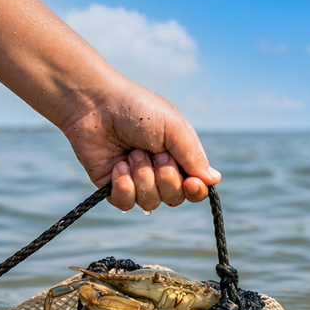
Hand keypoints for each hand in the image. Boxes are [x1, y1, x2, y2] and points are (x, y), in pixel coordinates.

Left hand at [62, 80, 220, 210]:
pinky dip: (124, 187)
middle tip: (153, 153)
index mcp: (178, 155)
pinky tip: (118, 167)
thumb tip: (214, 180)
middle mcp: (159, 171)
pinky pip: (125, 204)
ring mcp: (136, 180)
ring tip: (131, 153)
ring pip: (150, 203)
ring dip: (143, 178)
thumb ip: (193, 155)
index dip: (194, 190)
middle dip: (165, 178)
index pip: (194, 187)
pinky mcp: (112, 186)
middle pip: (174, 198)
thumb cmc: (137, 109)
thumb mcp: (173, 126)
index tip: (190, 182)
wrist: (94, 105)